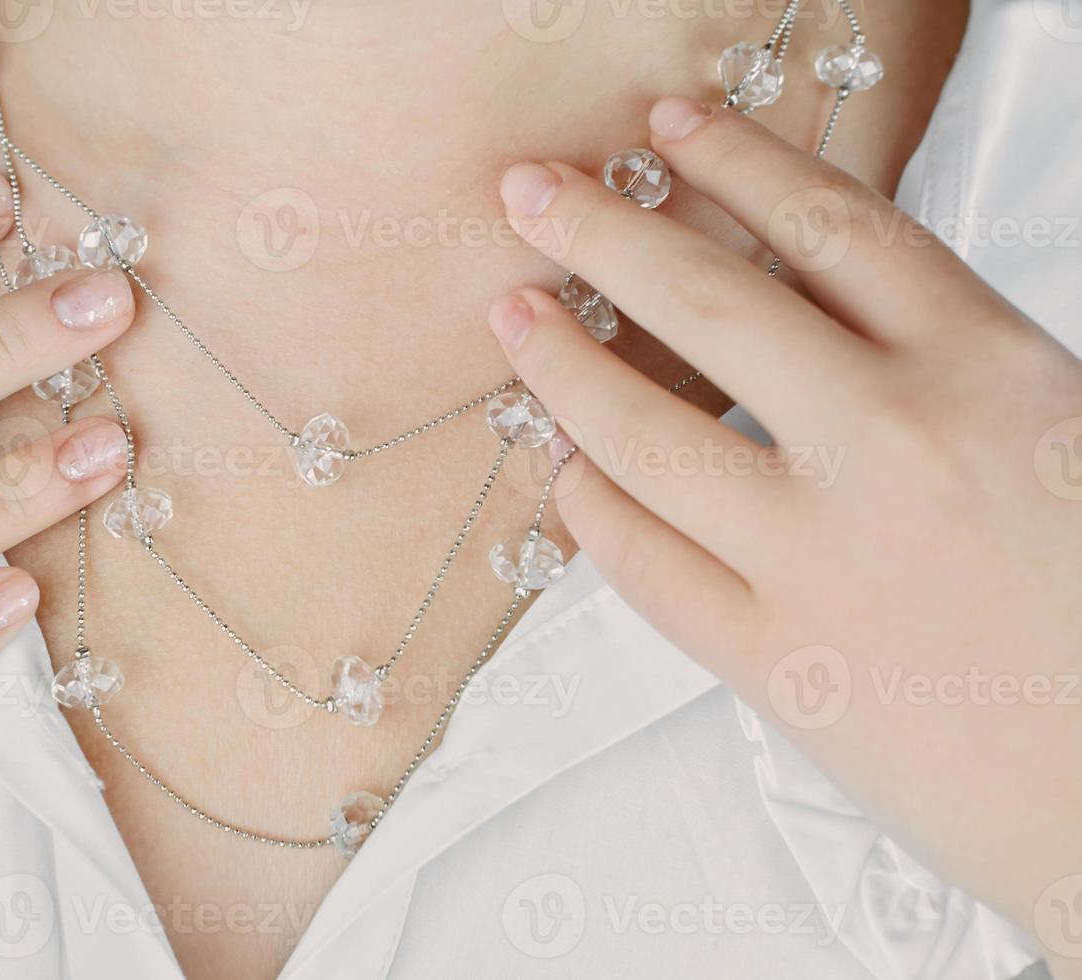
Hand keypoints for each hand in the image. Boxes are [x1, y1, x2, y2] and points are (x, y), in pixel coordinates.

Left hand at [490, 97, 1081, 972]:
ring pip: (645, 432)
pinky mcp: (778, 664)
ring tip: (512, 320)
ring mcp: (820, 557)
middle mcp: (891, 444)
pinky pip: (646, 567)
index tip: (667, 131)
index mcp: (988, 371)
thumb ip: (950, 372)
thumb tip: (821, 327)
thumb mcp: (1064, 439)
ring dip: (562, 364)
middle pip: (708, 303)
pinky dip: (592, 511)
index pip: (834, 229)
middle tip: (530, 193)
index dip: (737, 166)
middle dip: (602, 233)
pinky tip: (566, 475)